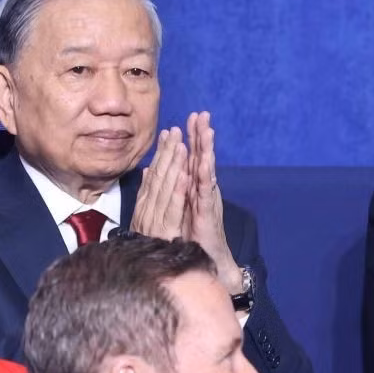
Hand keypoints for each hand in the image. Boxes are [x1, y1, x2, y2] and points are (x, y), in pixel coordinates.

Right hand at [128, 127, 187, 239]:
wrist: (161, 277)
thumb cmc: (160, 248)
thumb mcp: (154, 218)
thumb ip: (150, 194)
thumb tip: (149, 169)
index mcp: (146, 206)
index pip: (155, 175)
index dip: (162, 153)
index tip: (169, 133)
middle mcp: (148, 211)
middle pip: (158, 177)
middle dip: (167, 152)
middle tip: (176, 130)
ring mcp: (155, 220)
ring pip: (165, 188)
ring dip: (173, 166)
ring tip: (181, 145)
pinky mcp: (166, 232)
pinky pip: (172, 208)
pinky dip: (178, 191)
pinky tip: (185, 176)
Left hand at [181, 112, 243, 293]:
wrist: (206, 257)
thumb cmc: (193, 232)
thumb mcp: (181, 205)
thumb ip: (177, 186)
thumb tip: (166, 169)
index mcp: (194, 186)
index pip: (193, 157)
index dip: (193, 137)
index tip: (192, 117)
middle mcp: (202, 190)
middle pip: (202, 158)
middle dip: (202, 136)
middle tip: (202, 115)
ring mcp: (205, 200)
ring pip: (206, 170)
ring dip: (207, 151)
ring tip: (207, 131)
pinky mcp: (206, 213)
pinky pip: (203, 193)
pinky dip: (202, 179)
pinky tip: (201, 165)